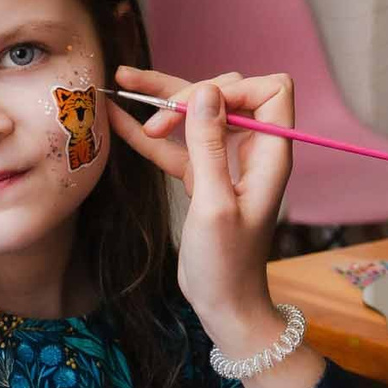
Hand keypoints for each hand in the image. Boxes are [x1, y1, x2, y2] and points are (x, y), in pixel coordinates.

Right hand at [105, 66, 294, 340]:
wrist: (223, 304)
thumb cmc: (227, 264)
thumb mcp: (214, 204)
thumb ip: (209, 146)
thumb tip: (206, 91)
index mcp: (270, 154)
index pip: (270, 91)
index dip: (235, 88)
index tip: (199, 107)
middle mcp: (251, 151)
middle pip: (226, 95)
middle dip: (189, 94)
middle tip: (157, 120)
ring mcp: (225, 162)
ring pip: (196, 114)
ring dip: (162, 99)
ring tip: (122, 82)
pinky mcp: (201, 177)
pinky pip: (176, 144)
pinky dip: (149, 132)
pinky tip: (117, 117)